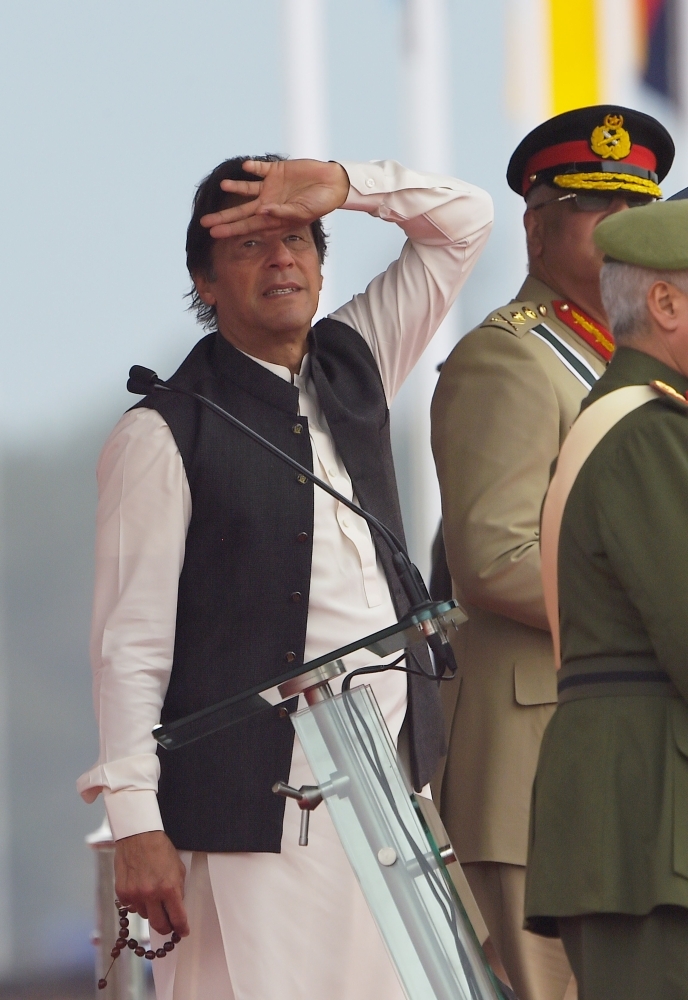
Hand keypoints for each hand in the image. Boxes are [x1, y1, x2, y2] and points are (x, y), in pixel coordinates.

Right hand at [114, 830, 188, 936]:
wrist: (138, 836)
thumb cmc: (160, 850)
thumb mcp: (178, 868)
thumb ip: (178, 890)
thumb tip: (177, 908)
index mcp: (169, 888)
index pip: (177, 917)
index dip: (182, 928)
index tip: (183, 931)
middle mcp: (151, 895)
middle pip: (160, 925)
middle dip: (167, 927)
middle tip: (169, 925)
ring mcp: (135, 895)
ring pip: (145, 916)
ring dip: (151, 911)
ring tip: (152, 896)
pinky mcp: (122, 893)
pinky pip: (131, 907)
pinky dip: (137, 903)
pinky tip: (140, 890)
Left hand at [200, 159, 349, 238]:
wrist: (332, 184)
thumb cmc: (320, 204)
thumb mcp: (302, 212)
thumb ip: (282, 213)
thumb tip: (262, 211)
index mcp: (273, 218)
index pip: (247, 226)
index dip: (230, 230)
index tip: (213, 234)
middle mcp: (268, 204)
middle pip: (241, 212)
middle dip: (223, 217)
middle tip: (204, 222)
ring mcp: (271, 188)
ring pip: (247, 189)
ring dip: (235, 188)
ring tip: (223, 186)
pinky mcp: (276, 171)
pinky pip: (260, 170)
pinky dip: (254, 169)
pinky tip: (246, 167)